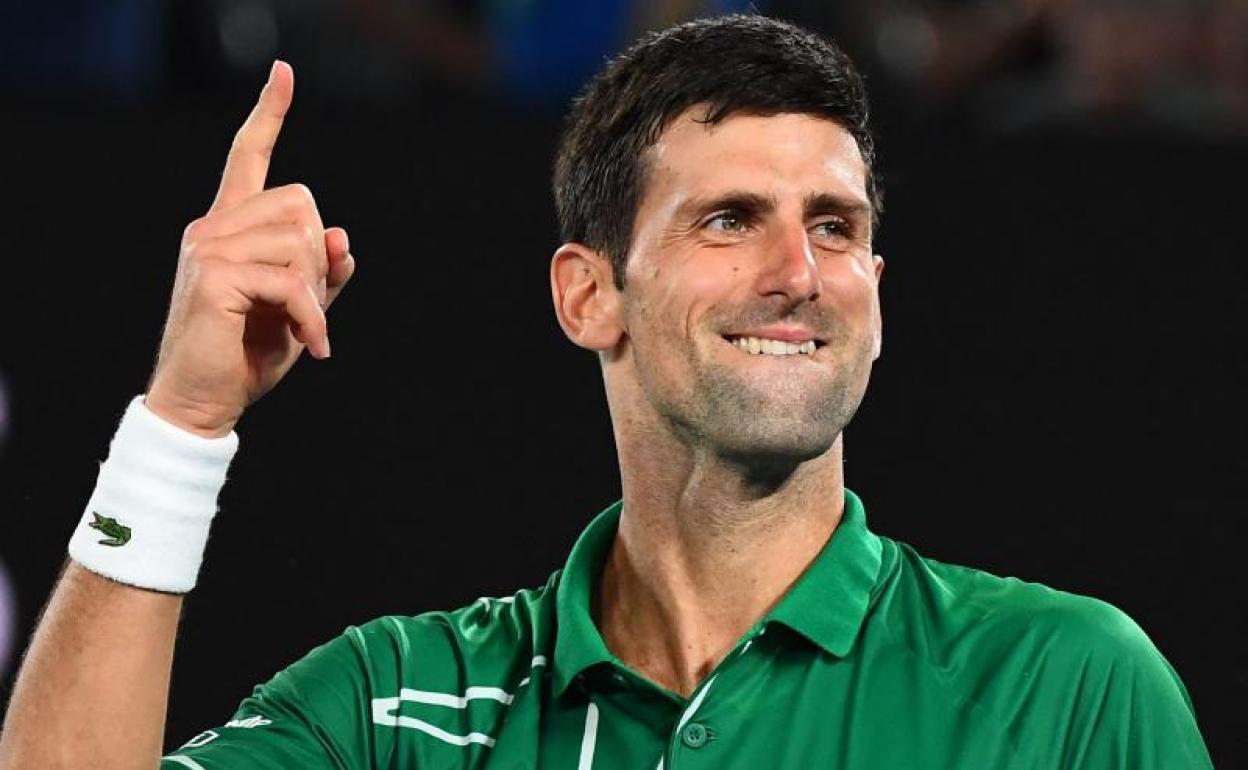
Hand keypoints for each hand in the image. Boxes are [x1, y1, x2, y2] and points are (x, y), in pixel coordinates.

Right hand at [145, 61, 354, 437]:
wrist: (205, 401)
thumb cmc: (248, 355)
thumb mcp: (299, 309)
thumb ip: (322, 273)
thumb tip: (342, 236)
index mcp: (230, 226)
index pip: (248, 157)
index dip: (269, 115)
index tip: (283, 73)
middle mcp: (213, 226)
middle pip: (301, 203)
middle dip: (319, 257)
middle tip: (306, 306)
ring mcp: (208, 246)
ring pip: (299, 240)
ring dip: (315, 293)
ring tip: (304, 331)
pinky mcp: (214, 274)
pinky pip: (290, 281)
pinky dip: (312, 317)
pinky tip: (313, 348)